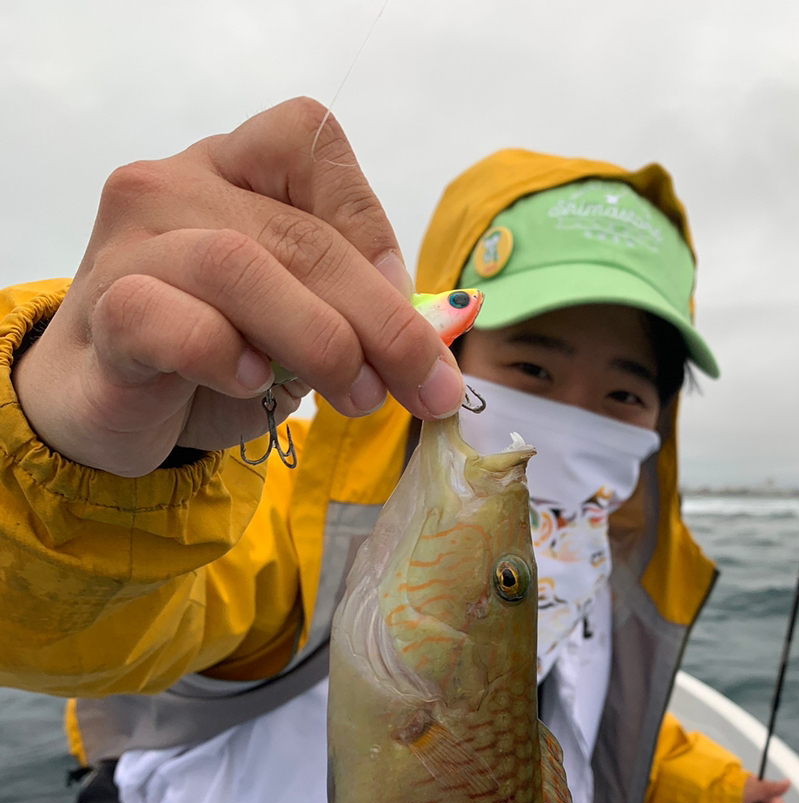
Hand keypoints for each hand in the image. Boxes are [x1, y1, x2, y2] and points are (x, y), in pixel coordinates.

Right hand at [10, 98, 464, 476]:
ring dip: (321, 341)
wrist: (106, 406)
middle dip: (382, 321)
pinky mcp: (106, 314)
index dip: (374, 229)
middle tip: (422, 388)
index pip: (311, 144)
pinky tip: (252, 383)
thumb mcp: (298, 324)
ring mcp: (131, 245)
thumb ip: (355, 310)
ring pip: (239, 268)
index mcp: (228, 166)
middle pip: (299, 235)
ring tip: (355, 396)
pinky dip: (229, 357)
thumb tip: (437, 337)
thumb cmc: (210, 358)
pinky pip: (174, 322)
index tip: (412, 317)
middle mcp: (173, 185)